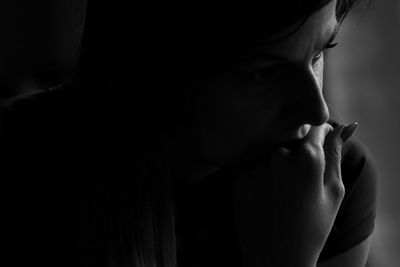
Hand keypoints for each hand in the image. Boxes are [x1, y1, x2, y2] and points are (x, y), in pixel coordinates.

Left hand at [231, 122, 356, 266]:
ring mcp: (256, 166)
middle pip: (289, 140)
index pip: (314, 129)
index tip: (318, 145)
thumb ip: (334, 154)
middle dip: (295, 152)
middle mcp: (279, 156)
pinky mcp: (239, 176)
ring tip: (280, 193)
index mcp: (308, 157)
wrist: (276, 256)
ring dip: (275, 163)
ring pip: (269, 152)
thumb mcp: (333, 192)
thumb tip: (340, 127)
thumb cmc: (312, 227)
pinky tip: (265, 196)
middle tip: (297, 183)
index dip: (318, 135)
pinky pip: (252, 164)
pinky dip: (259, 174)